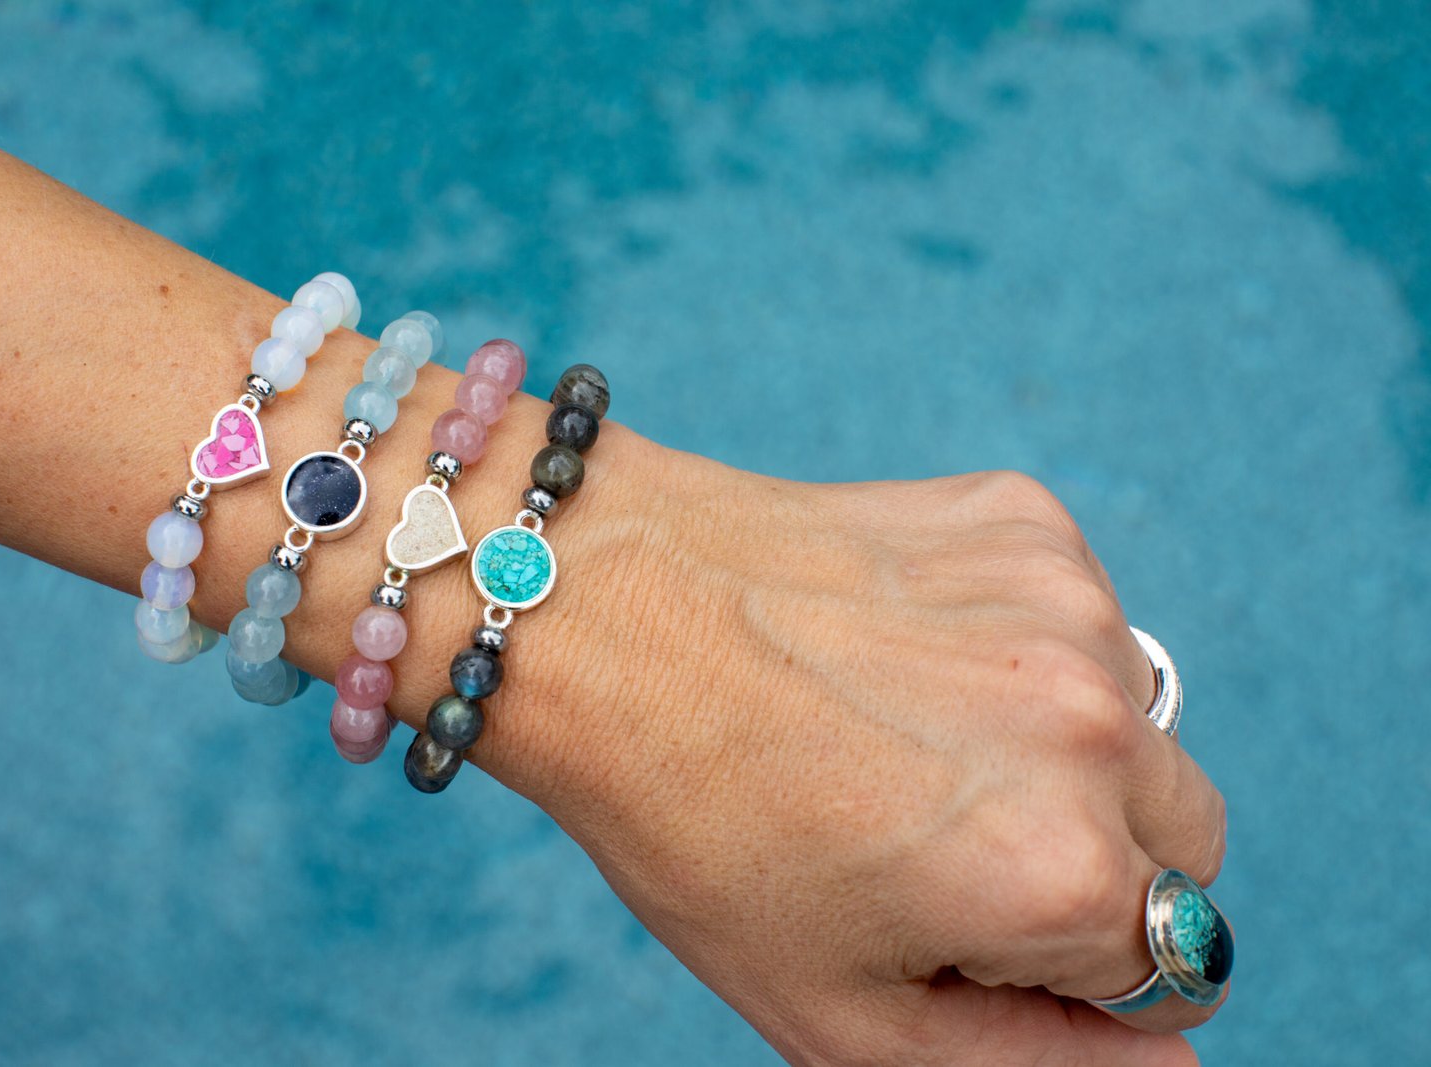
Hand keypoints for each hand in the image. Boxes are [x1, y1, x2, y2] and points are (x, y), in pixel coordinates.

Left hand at [498, 455, 1226, 1065]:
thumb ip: (1031, 1066)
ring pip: (1139, 723)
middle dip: (1093, 857)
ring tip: (899, 732)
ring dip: (1057, 745)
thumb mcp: (841, 1010)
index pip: (1177, 966)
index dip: (1069, 962)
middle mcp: (1092, 727)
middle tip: (933, 830)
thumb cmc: (696, 824)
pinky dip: (1018, 648)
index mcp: (1060, 869)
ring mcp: (1065, 606)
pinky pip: (1083, 619)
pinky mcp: (1027, 522)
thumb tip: (1169, 1062)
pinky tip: (899, 651)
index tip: (958, 913)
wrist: (599, 613)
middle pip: (1185, 842)